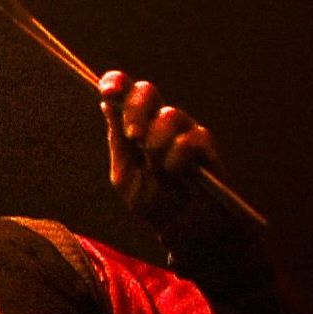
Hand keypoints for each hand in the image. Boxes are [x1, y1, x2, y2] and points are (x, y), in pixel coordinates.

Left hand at [100, 70, 220, 230]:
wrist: (184, 230)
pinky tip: (177, 173)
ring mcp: (184, 129)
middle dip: (136, 110)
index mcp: (136, 125)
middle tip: (134, 137)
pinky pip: (190, 140)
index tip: (108, 92)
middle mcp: (159, 121)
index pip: (125, 93)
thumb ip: (118, 141)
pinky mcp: (206, 145)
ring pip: (169, 115)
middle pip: (147, 91)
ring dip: (158, 144)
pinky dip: (178, 158)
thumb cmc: (154, 202)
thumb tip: (106, 106)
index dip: (116, 83)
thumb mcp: (126, 175)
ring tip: (159, 168)